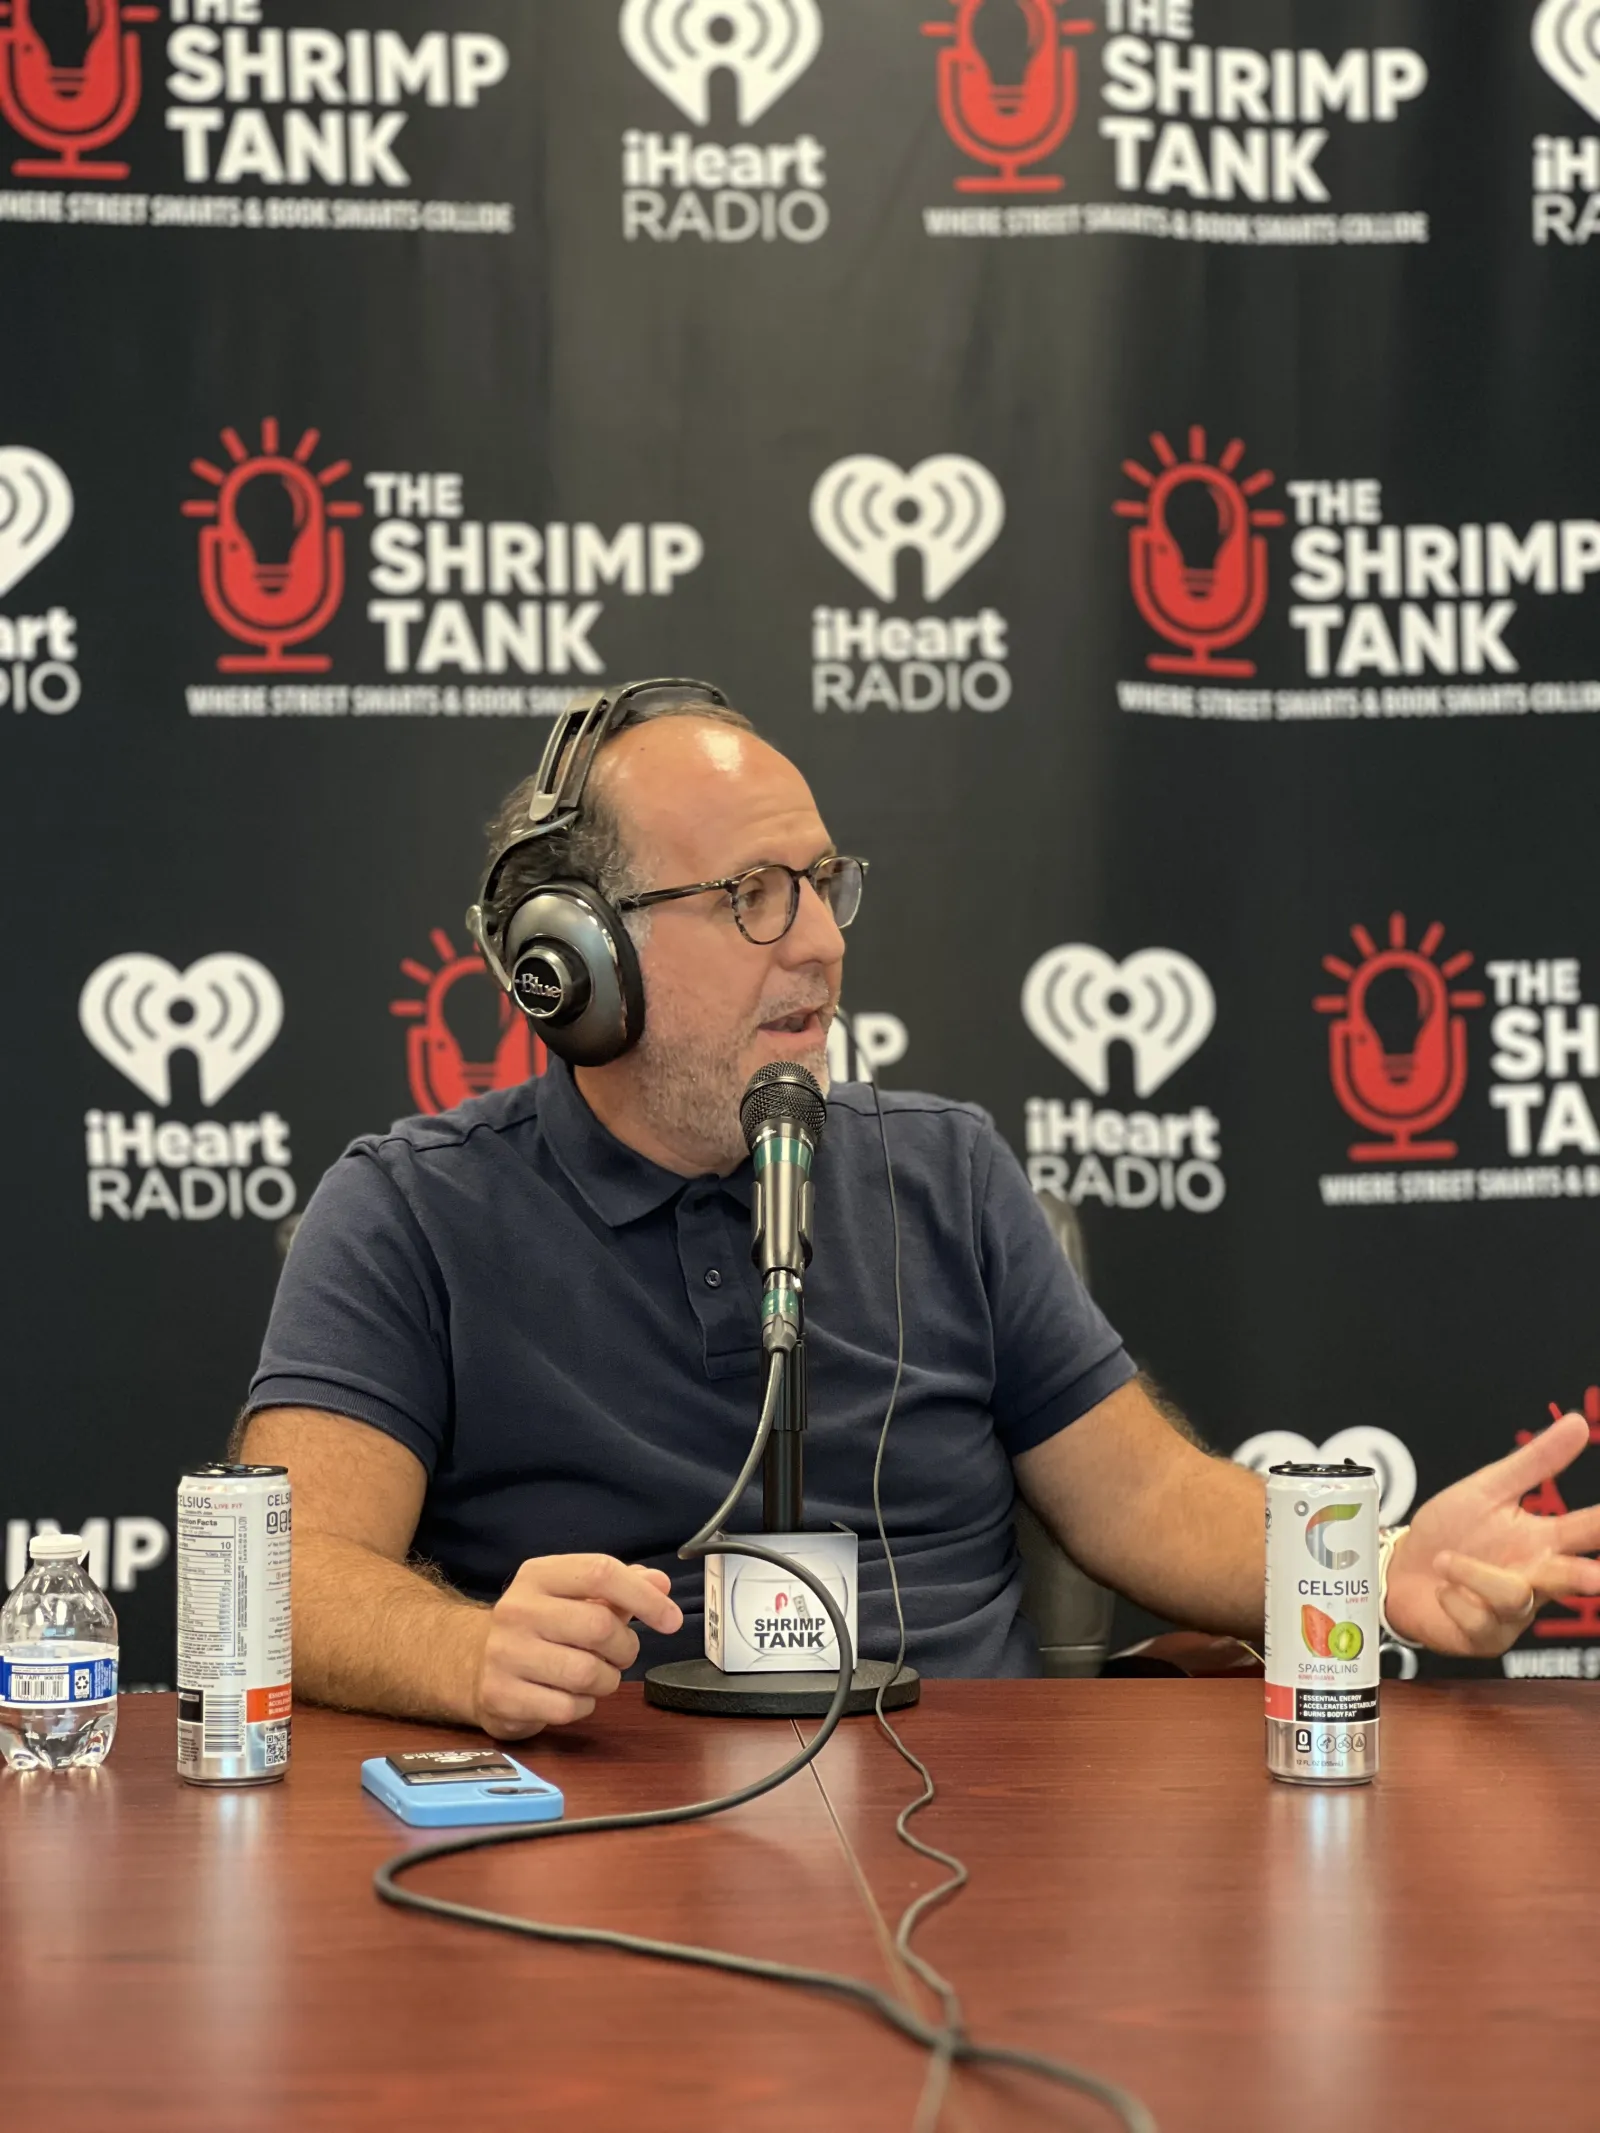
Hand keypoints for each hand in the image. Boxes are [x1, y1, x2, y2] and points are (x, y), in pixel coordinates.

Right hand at [472, 1554, 682, 1737]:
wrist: (473, 1665)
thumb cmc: (539, 1627)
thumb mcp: (573, 1596)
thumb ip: (619, 1587)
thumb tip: (660, 1582)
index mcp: (537, 1575)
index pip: (600, 1572)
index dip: (644, 1597)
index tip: (671, 1620)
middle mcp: (516, 1609)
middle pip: (599, 1627)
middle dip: (625, 1648)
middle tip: (621, 1654)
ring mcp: (504, 1654)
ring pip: (587, 1673)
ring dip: (607, 1680)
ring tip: (596, 1675)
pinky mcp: (500, 1696)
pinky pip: (568, 1708)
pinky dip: (584, 1706)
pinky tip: (571, 1696)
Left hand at [1386, 1414, 1599, 1654]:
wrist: (1399, 1568)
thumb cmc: (1450, 1531)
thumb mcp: (1487, 1489)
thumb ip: (1534, 1462)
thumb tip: (1578, 1422)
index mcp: (1542, 1542)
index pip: (1588, 1530)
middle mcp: (1534, 1579)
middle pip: (1569, 1577)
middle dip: (1583, 1577)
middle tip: (1595, 1576)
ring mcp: (1513, 1614)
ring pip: (1513, 1596)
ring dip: (1475, 1574)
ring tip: (1445, 1561)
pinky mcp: (1485, 1637)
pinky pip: (1476, 1618)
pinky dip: (1453, 1597)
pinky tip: (1443, 1590)